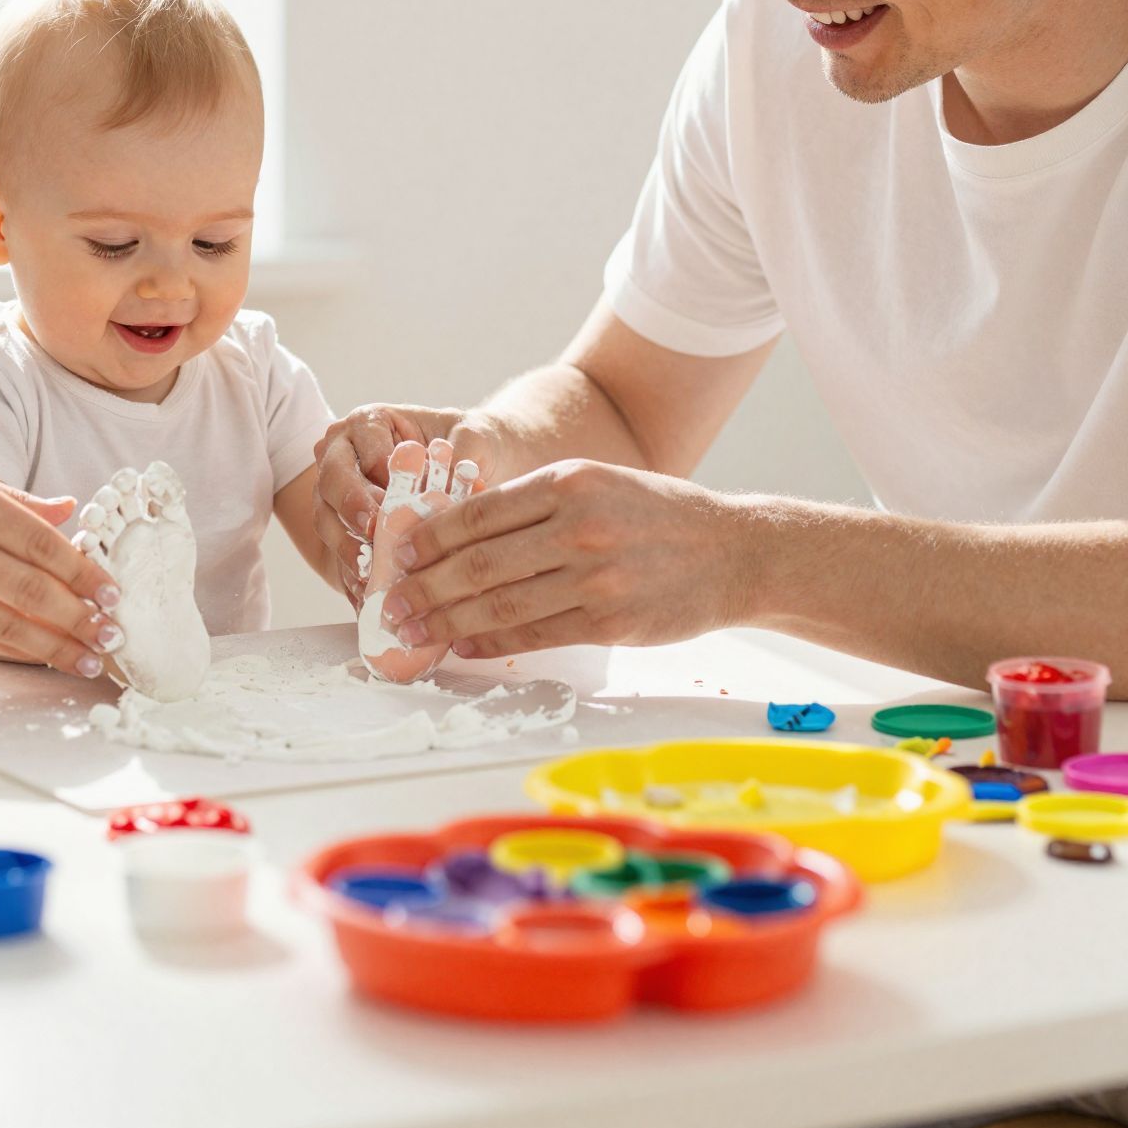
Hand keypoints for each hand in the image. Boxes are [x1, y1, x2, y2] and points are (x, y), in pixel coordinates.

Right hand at [0, 462, 123, 679]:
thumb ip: (11, 499)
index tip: (112, 589)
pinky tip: (45, 656)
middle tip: (113, 631)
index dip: (82, 569)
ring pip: (5, 621)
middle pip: (28, 587)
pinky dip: (15, 649)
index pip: (37, 539)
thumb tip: (69, 510)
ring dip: (55, 645)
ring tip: (89, 657)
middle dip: (79, 614)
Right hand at [311, 404, 494, 607]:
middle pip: (332, 480)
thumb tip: (461, 470)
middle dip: (351, 508)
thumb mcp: (474, 436)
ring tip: (370, 572)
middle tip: (372, 531)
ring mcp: (337, 494)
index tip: (392, 493)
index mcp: (369, 422)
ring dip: (347, 549)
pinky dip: (352, 575)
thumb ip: (467, 446)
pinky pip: (337, 554)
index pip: (362, 444)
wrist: (471, 470)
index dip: (377, 470)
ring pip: (327, 520)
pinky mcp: (343, 530)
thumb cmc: (468, 445)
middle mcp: (343, 455)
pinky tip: (369, 596)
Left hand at [374, 459, 754, 657]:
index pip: (480, 512)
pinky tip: (465, 645)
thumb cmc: (659, 515)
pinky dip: (494, 643)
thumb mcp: (599, 483)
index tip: (400, 553)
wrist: (735, 552)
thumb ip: (538, 503)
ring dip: (449, 622)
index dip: (431, 537)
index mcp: (568, 482)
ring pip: (501, 604)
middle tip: (391, 604)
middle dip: (426, 586)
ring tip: (415, 631)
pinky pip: (536, 635)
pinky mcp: (611, 621)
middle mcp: (579, 526)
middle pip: (480, 562)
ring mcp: (595, 576)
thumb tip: (463, 532)